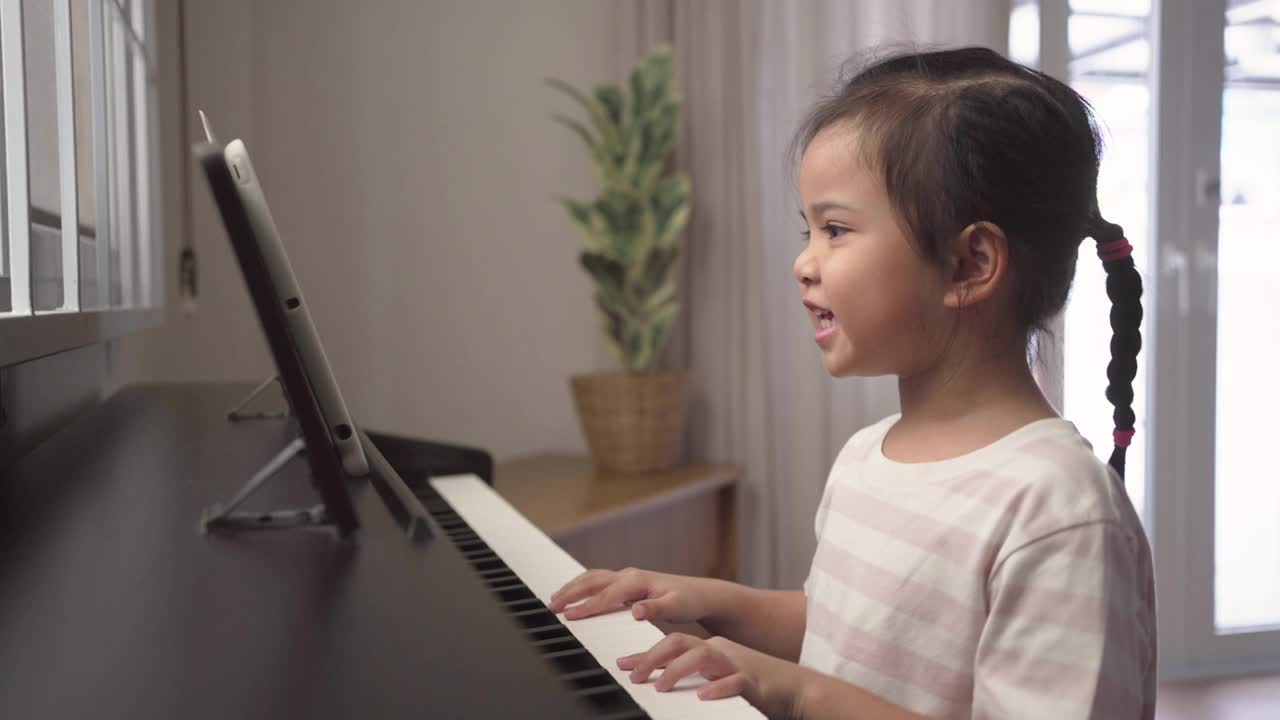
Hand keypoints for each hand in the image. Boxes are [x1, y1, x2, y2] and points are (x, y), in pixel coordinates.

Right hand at [548, 568, 715, 622]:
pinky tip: (574, 596)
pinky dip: (582, 587)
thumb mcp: (677, 607)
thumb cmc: (689, 601)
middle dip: (570, 592)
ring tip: (555, 600)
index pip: (607, 595)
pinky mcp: (627, 583)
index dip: (588, 606)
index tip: (569, 617)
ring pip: (593, 578)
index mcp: (638, 581)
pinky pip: (599, 582)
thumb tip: (636, 611)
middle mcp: (630, 576)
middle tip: (551, 606)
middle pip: (593, 580)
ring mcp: (627, 578)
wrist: (700, 594)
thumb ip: (656, 608)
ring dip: (573, 587)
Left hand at [618, 633, 806, 718]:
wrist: (795, 688)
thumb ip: (686, 675)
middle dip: (653, 657)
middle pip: (680, 643)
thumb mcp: (713, 678)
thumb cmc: (750, 684)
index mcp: (708, 650)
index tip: (620, 665)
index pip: (670, 644)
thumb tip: (654, 679)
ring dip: (679, 670)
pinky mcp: (755, 681)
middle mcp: (719, 652)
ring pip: (703, 657)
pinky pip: (735, 681)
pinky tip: (704, 696)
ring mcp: (736, 664)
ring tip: (661, 686)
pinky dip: (719, 688)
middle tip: (633, 675)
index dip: (644, 654)